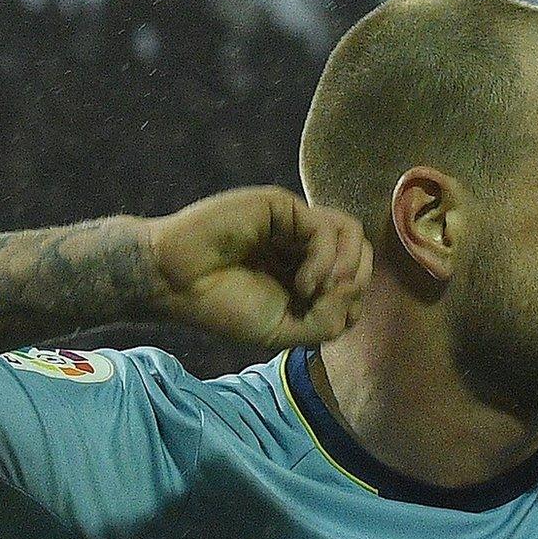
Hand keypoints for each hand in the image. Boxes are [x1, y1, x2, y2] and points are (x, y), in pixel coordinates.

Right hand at [141, 186, 371, 347]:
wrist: (176, 283)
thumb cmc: (223, 306)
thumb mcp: (284, 331)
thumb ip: (327, 320)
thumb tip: (352, 287)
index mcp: (303, 273)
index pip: (355, 282)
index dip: (350, 304)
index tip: (316, 321)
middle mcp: (302, 246)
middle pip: (361, 256)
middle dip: (354, 286)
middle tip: (320, 304)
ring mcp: (293, 224)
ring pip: (353, 235)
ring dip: (347, 270)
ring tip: (318, 290)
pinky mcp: (283, 208)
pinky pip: (328, 230)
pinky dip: (325, 262)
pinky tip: (301, 283)